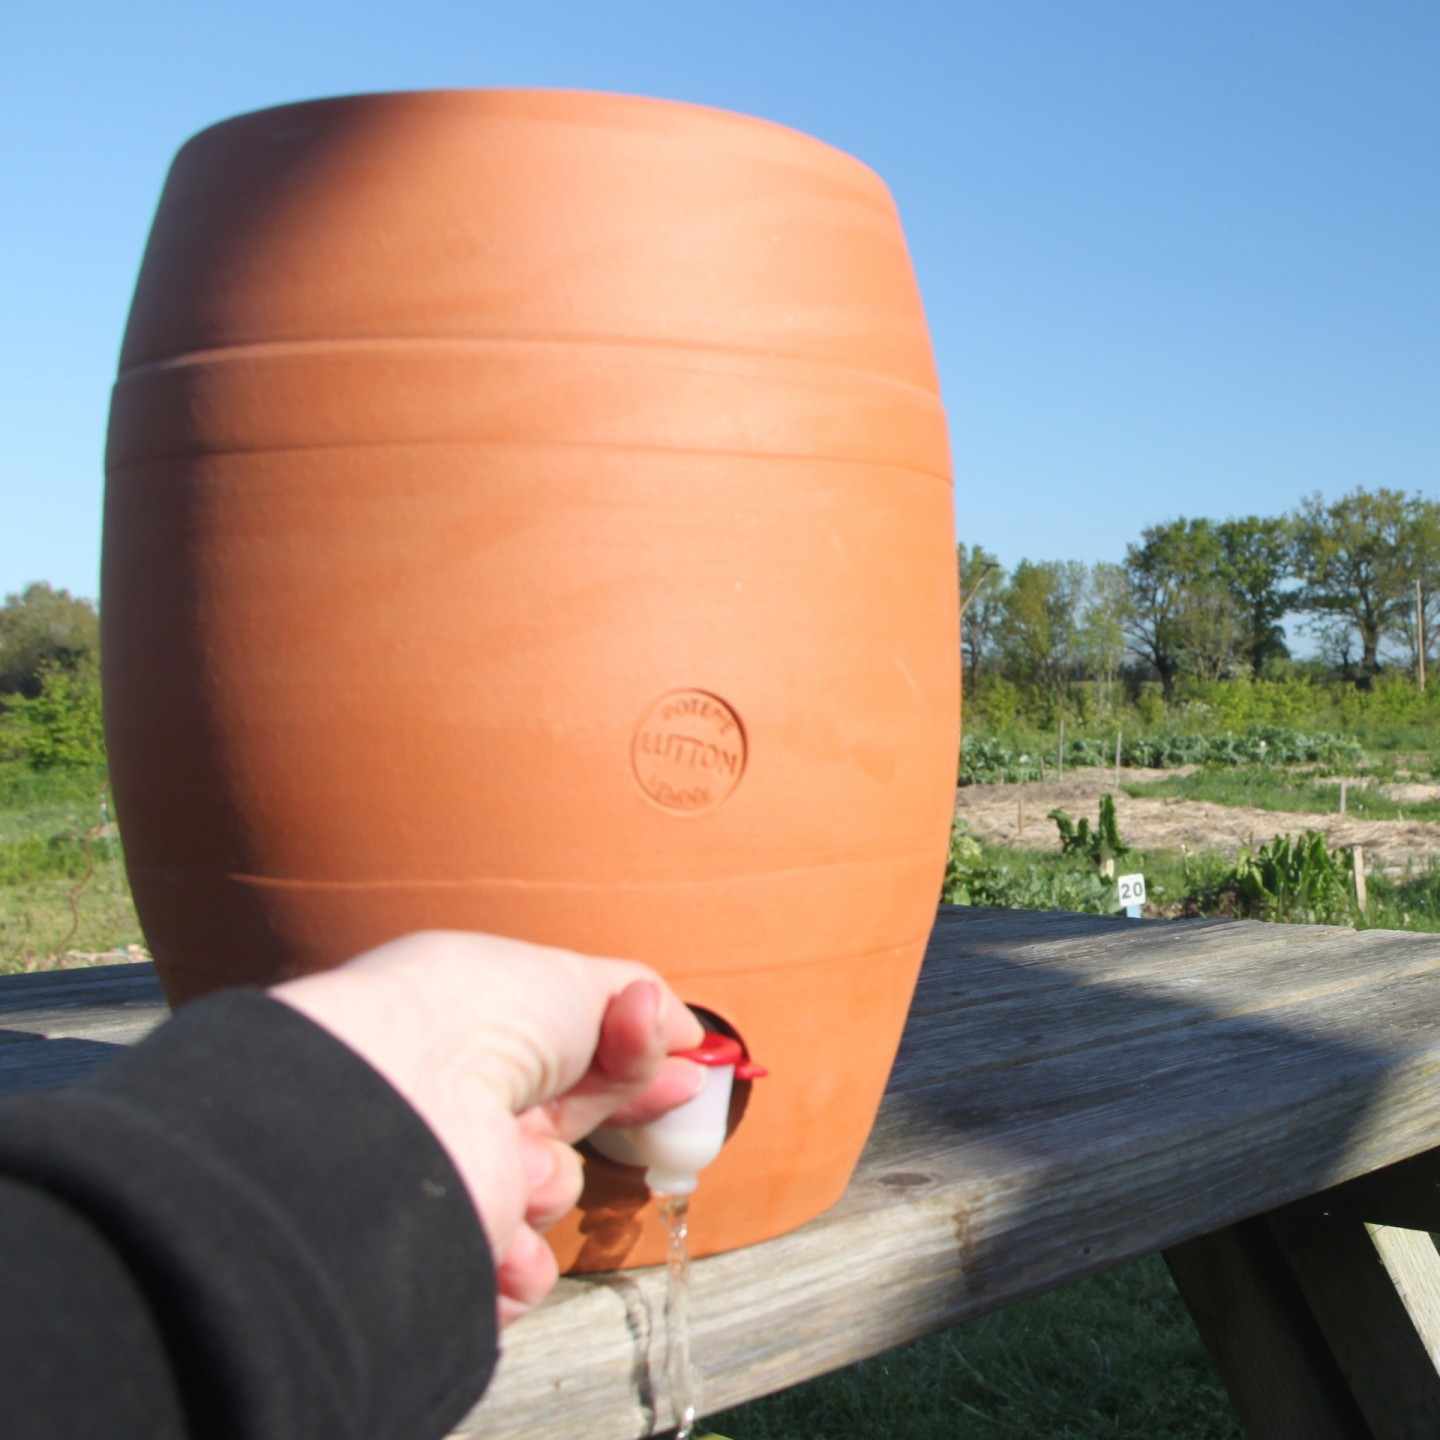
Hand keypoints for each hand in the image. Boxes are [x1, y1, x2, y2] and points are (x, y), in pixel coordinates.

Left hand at [270, 931, 704, 1324]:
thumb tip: (685, 1026)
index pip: (570, 1052)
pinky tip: (507, 1230)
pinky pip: (518, 1272)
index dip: (635, 1059)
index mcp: (481, 1030)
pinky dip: (522, 1258)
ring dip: (552, 1176)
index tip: (689, 1065)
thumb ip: (638, 1002)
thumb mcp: (575, 977)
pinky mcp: (444, 1249)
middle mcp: (462, 1100)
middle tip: (666, 1092)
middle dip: (621, 1105)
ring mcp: (455, 1172)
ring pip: (552, 1192)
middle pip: (568, 1117)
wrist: (406, 1100)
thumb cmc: (481, 1014)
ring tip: (518, 1157)